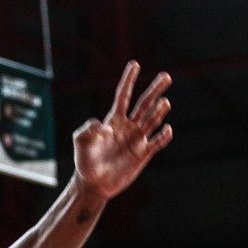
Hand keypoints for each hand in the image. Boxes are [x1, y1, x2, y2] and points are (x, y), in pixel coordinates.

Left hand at [72, 60, 172, 198]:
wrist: (94, 183)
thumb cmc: (85, 161)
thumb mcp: (80, 142)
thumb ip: (87, 130)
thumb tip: (103, 126)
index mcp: (113, 120)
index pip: (123, 95)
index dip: (129, 80)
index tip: (135, 64)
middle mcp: (128, 126)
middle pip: (144, 104)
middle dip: (154, 89)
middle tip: (166, 76)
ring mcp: (137, 140)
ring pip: (152, 120)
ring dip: (158, 111)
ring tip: (165, 101)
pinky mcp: (143, 154)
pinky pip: (157, 142)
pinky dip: (163, 136)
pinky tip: (167, 128)